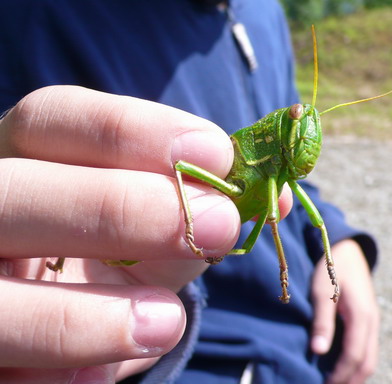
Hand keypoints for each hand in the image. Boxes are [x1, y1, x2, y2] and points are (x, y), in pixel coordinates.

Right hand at [0, 86, 291, 382]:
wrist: (70, 324)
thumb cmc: (119, 258)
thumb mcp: (159, 227)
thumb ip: (204, 210)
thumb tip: (278, 197)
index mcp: (25, 161)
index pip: (53, 118)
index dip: (133, 129)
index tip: (217, 150)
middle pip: (16, 191)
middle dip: (120, 207)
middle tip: (217, 223)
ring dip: (85, 315)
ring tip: (167, 321)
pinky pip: (12, 364)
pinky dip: (66, 367)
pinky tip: (109, 369)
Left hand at [310, 239, 379, 383]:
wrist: (347, 249)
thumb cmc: (330, 267)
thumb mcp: (321, 291)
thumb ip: (322, 321)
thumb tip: (318, 350)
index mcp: (362, 315)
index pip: (354, 355)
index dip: (340, 374)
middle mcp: (372, 322)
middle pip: (367, 362)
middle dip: (350, 379)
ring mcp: (373, 321)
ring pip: (371, 357)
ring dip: (355, 374)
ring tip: (335, 382)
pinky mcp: (369, 319)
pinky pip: (368, 348)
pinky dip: (358, 362)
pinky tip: (341, 366)